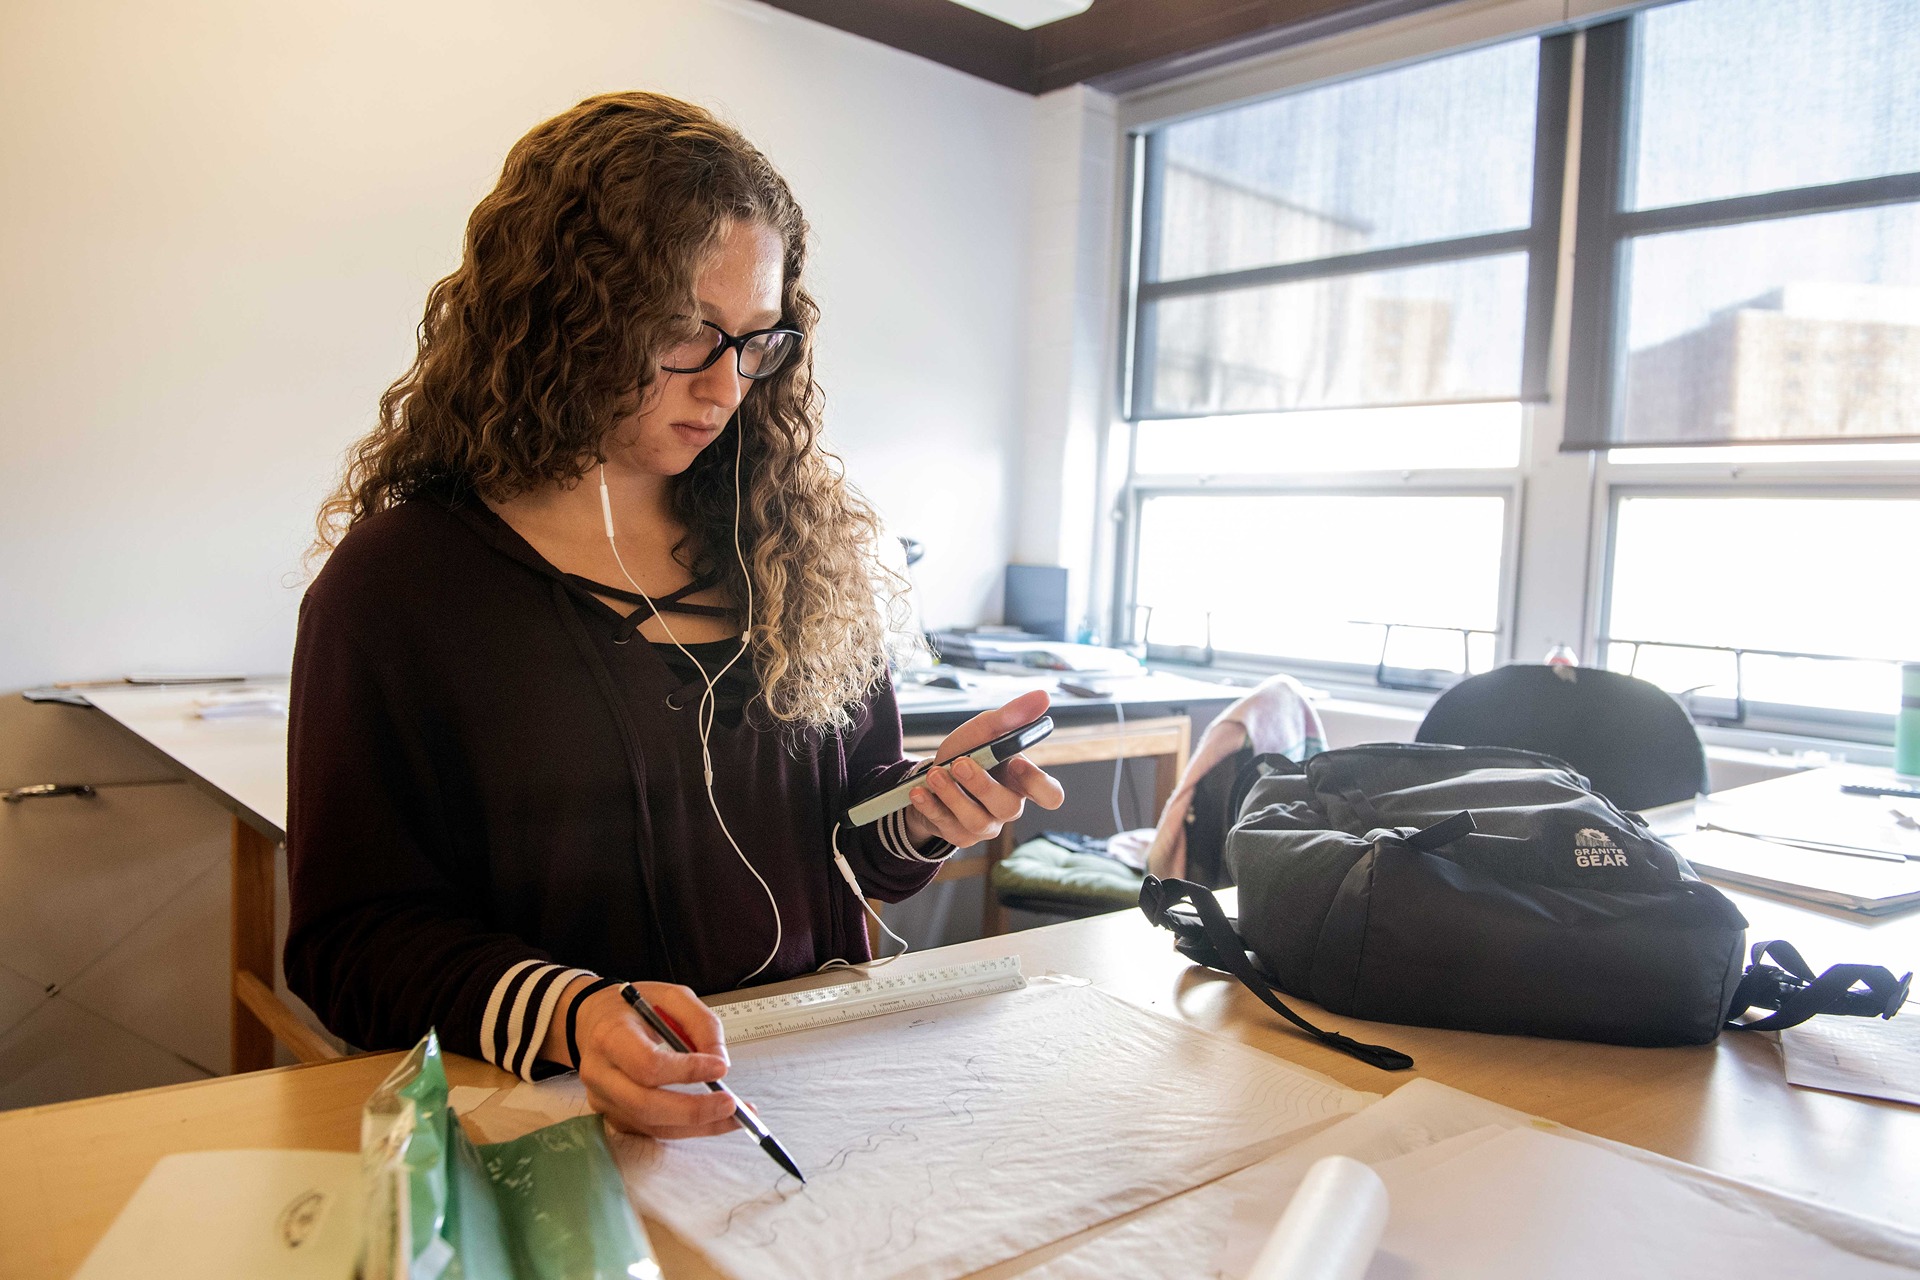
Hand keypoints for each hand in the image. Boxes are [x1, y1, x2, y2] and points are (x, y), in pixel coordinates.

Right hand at [561, 980, 737, 1138]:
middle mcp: (600, 1072)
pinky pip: (652, 1130)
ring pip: (652, 1125)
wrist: (594, 1020)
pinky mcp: (613, 1115)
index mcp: (610, 1036)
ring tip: (733, 1117)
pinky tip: (712, 1120)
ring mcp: (603, 1099)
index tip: (720, 1068)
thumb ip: (700, 1022)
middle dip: (694, 1110)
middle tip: (730, 1104)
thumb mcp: (670, 996)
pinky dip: (686, 1128)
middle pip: (646, 1105)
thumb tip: (720, 1061)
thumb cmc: (632, 1008)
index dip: (686, 1071)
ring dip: (698, 1126)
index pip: (647, 1065)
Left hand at [902, 688, 1065, 848]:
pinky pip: (948, 828)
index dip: (1037, 783)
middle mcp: (1008, 807)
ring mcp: (985, 826)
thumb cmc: (968, 751)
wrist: (931, 774)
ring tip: (934, 774)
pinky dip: (931, 807)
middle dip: (982, 785)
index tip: (1014, 763)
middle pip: (1008, 808)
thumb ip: (1012, 715)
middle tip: (960, 763)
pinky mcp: (960, 836)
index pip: (1050, 794)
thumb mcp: (985, 730)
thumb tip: (1043, 695)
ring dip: (952, 796)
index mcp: (1022, 782)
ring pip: (977, 821)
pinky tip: (919, 791)